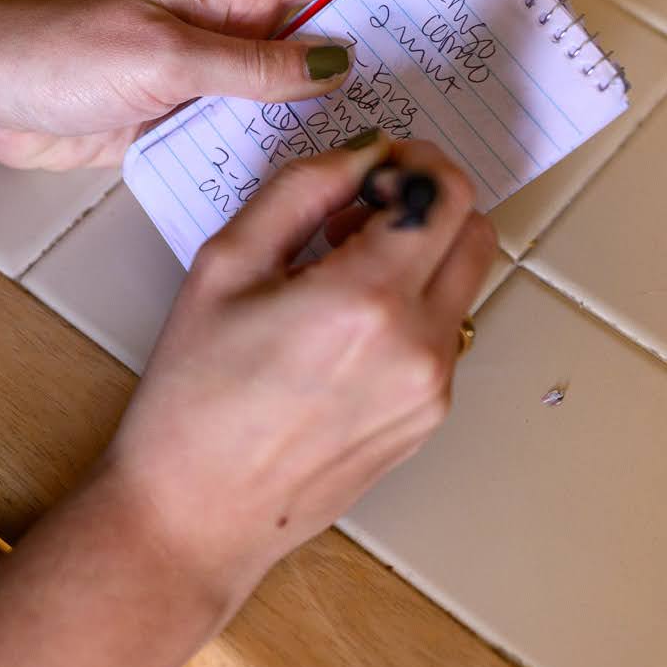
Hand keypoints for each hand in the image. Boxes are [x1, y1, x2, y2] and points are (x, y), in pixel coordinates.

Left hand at [0, 0, 375, 169]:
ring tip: (403, 149)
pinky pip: (250, 134)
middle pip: (330, 31)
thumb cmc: (51, 50)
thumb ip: (250, 65)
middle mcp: (231, 28)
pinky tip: (320, 184)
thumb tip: (336, 65)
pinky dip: (282, 152)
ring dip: (338, 113)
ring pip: (295, 91)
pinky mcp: (183, 123)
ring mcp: (210, 78)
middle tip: (452, 95)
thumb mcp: (163, 55)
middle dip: (388, 54)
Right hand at [96, 133, 496, 612]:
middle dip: (424, 203)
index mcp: (365, 299)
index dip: (411, 161)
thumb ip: (298, 192)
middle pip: (473, 230)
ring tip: (336, 277)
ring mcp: (433, 388)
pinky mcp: (429, 420)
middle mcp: (418, 345)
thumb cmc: (192, 396)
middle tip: (355, 214)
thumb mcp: (222, 267)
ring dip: (418, 257)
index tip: (370, 167)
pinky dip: (408, 310)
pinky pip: (442, 334)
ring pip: (463, 282)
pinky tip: (338, 333)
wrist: (197, 512)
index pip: (441, 191)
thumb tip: (359, 154)